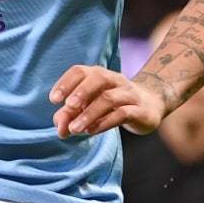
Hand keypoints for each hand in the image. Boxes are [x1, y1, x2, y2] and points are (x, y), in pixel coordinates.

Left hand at [49, 65, 170, 137]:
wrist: (149, 106)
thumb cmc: (112, 105)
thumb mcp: (89, 107)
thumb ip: (71, 115)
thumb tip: (59, 128)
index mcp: (98, 75)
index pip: (80, 71)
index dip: (66, 83)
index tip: (54, 99)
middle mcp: (114, 80)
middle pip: (98, 78)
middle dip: (81, 92)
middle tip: (68, 107)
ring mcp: (128, 94)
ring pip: (109, 98)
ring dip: (89, 113)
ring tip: (75, 129)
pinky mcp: (139, 110)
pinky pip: (122, 113)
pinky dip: (105, 122)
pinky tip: (92, 131)